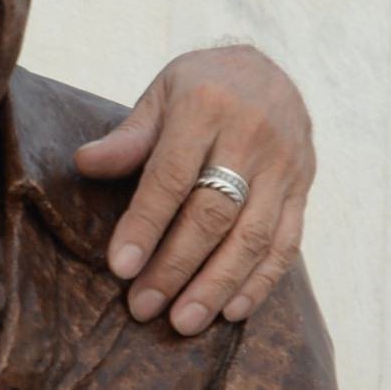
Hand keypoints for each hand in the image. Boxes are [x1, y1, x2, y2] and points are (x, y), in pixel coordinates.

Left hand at [72, 43, 313, 334]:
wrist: (271, 68)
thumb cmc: (202, 87)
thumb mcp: (162, 94)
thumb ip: (130, 136)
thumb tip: (85, 164)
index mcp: (206, 106)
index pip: (172, 176)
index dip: (146, 225)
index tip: (121, 268)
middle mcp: (252, 135)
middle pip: (213, 213)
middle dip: (176, 266)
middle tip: (144, 306)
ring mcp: (285, 164)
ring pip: (253, 235)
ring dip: (218, 284)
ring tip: (184, 321)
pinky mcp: (304, 187)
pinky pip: (287, 242)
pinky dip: (261, 281)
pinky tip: (233, 311)